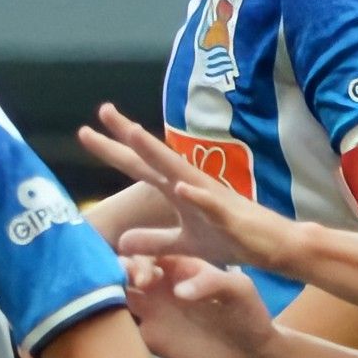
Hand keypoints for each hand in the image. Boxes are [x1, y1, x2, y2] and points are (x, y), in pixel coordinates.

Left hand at [76, 105, 293, 278]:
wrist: (271, 247)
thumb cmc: (231, 239)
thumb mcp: (185, 244)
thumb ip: (153, 240)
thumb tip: (121, 241)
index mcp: (176, 189)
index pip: (138, 166)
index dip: (112, 150)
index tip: (85, 132)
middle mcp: (189, 184)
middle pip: (152, 157)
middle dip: (127, 135)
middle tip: (102, 111)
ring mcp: (209, 196)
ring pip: (178, 169)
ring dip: (156, 152)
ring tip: (133, 133)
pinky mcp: (228, 214)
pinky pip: (210, 203)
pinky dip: (195, 194)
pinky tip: (181, 185)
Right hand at [115, 248, 282, 357]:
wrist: (252, 355)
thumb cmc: (249, 315)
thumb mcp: (238, 290)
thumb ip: (211, 282)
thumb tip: (179, 292)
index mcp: (179, 268)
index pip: (145, 257)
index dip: (137, 263)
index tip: (145, 279)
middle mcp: (161, 288)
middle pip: (123, 275)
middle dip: (113, 278)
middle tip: (122, 291)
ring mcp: (154, 314)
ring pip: (117, 300)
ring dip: (107, 301)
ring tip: (111, 309)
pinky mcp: (152, 340)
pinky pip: (123, 330)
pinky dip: (112, 328)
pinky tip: (113, 334)